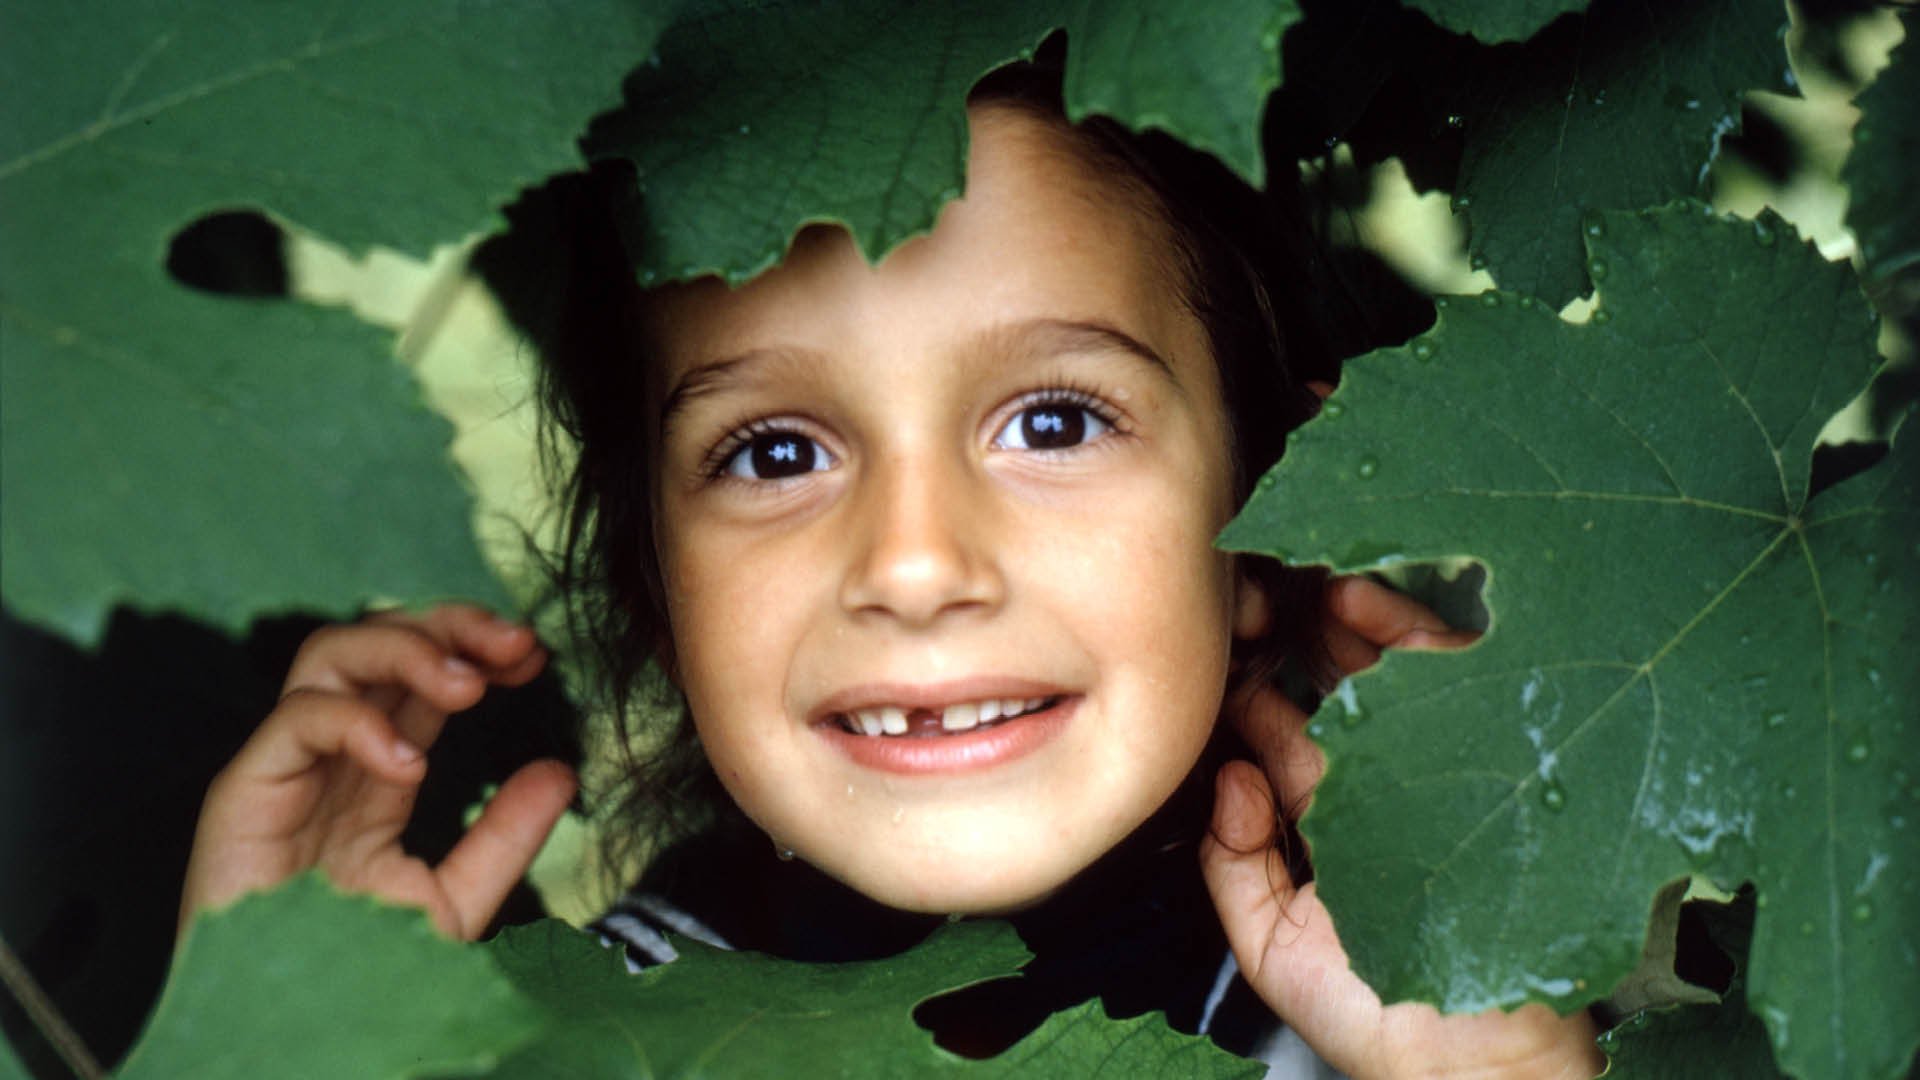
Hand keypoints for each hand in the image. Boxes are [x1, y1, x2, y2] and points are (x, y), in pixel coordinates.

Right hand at [179, 605, 576, 941]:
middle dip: (451, 625)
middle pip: (378, 640)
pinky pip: (296, 719)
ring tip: (468, 687)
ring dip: (407, 649)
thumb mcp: (452, 901)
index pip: (422, 678)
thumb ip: (503, 838)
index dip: (477, 650)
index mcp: (374, 771)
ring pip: (331, 653)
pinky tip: (408, 764)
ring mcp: (283, 767)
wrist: (286, 1032)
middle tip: (515, 644)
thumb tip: (562, 772)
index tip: (536, 656)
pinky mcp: (242, 792)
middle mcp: (327, 755)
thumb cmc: (355, 971)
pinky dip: (358, 722)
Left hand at [1201, 576, 1602, 1078]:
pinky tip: (1366, 604)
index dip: (1252, 683)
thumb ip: (1232, 864)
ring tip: (1316, 589)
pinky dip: (1413, 633)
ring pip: (1398, 669)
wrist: (1478, 1065)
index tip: (1220, 645)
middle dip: (1300, 630)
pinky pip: (1458, 678)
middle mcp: (1388, 784)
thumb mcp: (1271, 944)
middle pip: (1342, 685)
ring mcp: (1446, 768)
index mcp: (1334, 816)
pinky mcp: (1503, 755)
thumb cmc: (1382, 1017)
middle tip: (1263, 598)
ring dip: (1355, 616)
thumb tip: (1231, 777)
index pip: (1288, 729)